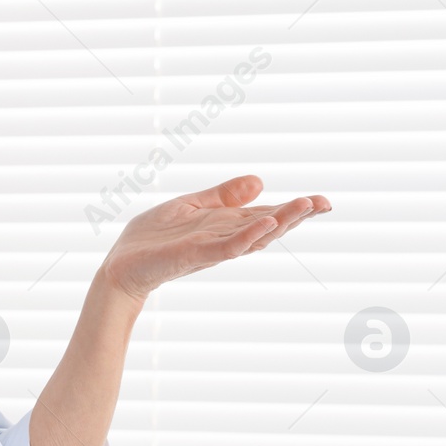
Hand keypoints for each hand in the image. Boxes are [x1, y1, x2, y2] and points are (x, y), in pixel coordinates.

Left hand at [99, 176, 330, 300]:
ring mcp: (213, 248)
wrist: (121, 264)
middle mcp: (226, 238)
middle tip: (325, 203)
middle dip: (297, 215)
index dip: (294, 208)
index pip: (267, 214)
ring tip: (304, 207)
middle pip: (269, 225)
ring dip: (280, 222)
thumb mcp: (191, 205)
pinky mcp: (195, 256)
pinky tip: (266, 223)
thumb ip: (224, 195)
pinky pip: (227, 248)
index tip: (323, 200)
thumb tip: (261, 181)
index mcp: (226, 224)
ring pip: (254, 236)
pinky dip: (248, 236)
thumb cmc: (154, 238)